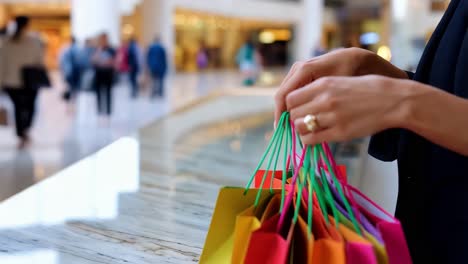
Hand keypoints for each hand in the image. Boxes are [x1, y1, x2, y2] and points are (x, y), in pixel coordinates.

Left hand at [287, 75, 409, 144]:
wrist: (394, 100)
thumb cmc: (368, 90)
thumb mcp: (340, 82)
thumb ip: (319, 90)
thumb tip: (300, 103)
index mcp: (323, 84)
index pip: (290, 98)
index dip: (291, 106)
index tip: (298, 109)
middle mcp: (324, 99)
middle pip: (293, 113)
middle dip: (296, 118)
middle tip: (305, 121)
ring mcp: (332, 116)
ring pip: (299, 127)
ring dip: (302, 130)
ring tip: (311, 129)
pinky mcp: (340, 132)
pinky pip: (311, 139)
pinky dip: (309, 140)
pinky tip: (317, 137)